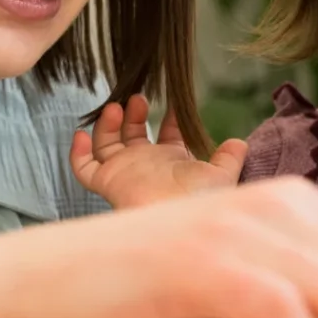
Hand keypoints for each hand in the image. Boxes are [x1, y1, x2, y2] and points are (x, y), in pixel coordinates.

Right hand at [70, 94, 246, 208]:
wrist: (177, 220)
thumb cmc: (200, 200)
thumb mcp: (221, 175)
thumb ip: (229, 158)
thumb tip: (239, 142)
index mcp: (172, 166)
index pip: (166, 138)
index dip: (169, 120)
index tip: (174, 104)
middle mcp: (146, 168)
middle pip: (133, 137)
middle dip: (135, 115)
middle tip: (139, 98)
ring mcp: (124, 174)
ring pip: (107, 145)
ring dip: (109, 124)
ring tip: (117, 107)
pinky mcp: (106, 182)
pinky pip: (83, 168)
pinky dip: (78, 152)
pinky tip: (82, 133)